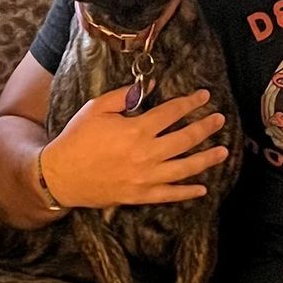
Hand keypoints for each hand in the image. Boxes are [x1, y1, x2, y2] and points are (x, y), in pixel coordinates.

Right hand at [40, 87, 226, 208]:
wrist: (60, 175)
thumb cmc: (77, 138)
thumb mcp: (96, 109)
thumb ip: (124, 96)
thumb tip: (150, 87)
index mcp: (136, 129)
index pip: (172, 112)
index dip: (190, 103)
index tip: (204, 97)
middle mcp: (146, 153)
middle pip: (185, 139)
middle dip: (206, 127)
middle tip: (220, 120)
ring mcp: (144, 177)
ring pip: (184, 168)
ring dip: (206, 159)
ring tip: (223, 151)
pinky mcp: (139, 195)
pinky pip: (169, 195)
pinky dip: (187, 192)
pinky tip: (203, 188)